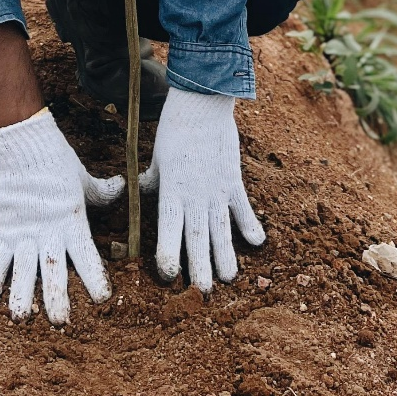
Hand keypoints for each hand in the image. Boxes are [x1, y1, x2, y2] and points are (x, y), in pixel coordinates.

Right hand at [0, 109, 122, 323]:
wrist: (24, 145)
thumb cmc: (57, 161)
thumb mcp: (83, 178)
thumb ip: (102, 191)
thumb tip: (122, 187)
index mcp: (71, 221)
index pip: (85, 254)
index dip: (94, 276)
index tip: (102, 298)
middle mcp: (48, 232)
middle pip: (52, 270)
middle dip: (56, 297)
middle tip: (60, 323)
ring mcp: (24, 233)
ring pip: (22, 270)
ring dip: (20, 295)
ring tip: (20, 318)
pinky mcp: (4, 229)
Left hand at [140, 89, 263, 291]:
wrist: (201, 103)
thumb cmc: (174, 129)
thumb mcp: (157, 158)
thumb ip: (152, 181)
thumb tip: (138, 192)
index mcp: (171, 191)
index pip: (169, 230)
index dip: (169, 254)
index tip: (169, 276)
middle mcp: (194, 195)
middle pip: (197, 238)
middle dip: (200, 267)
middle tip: (203, 292)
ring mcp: (216, 189)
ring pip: (221, 230)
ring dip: (225, 255)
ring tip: (228, 279)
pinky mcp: (233, 180)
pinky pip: (243, 207)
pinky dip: (251, 225)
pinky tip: (258, 244)